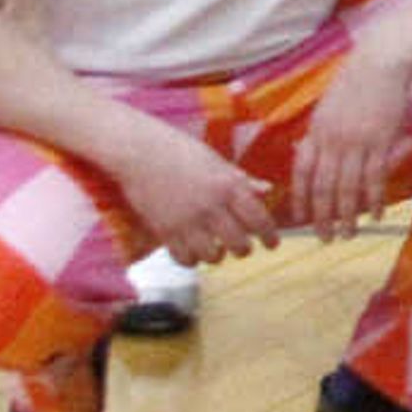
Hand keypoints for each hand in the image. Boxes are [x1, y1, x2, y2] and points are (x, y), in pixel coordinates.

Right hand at [117, 118, 277, 265]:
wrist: (139, 151)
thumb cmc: (180, 151)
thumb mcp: (217, 161)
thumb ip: (242, 180)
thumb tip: (268, 190)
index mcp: (229, 186)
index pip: (259, 220)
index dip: (269, 236)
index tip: (271, 244)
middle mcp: (211, 206)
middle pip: (239, 244)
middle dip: (244, 249)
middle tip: (242, 248)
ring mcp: (187, 221)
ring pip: (213, 257)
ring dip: (218, 256)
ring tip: (216, 250)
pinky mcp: (164, 231)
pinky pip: (185, 259)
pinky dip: (192, 260)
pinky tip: (193, 251)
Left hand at [290, 34, 411, 237]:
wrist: (381, 62)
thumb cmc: (357, 82)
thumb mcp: (328, 107)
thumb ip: (320, 132)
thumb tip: (309, 153)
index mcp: (316, 133)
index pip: (302, 173)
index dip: (301, 199)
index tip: (302, 219)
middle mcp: (332, 141)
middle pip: (323, 187)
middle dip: (323, 217)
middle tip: (326, 238)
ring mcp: (356, 142)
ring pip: (347, 188)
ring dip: (347, 215)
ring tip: (349, 234)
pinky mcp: (380, 141)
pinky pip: (374, 178)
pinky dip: (373, 200)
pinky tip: (374, 215)